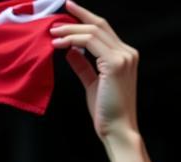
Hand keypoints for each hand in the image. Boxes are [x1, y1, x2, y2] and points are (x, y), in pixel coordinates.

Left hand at [50, 1, 137, 141]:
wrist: (117, 131)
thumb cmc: (107, 113)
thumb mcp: (93, 84)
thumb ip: (84, 67)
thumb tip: (71, 51)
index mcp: (125, 57)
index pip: (103, 30)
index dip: (85, 19)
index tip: (68, 11)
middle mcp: (127, 53)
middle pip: (99, 26)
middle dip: (76, 17)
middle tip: (56, 17)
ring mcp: (123, 57)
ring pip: (93, 32)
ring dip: (70, 30)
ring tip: (53, 33)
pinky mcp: (115, 63)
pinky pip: (89, 42)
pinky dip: (72, 39)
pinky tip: (59, 44)